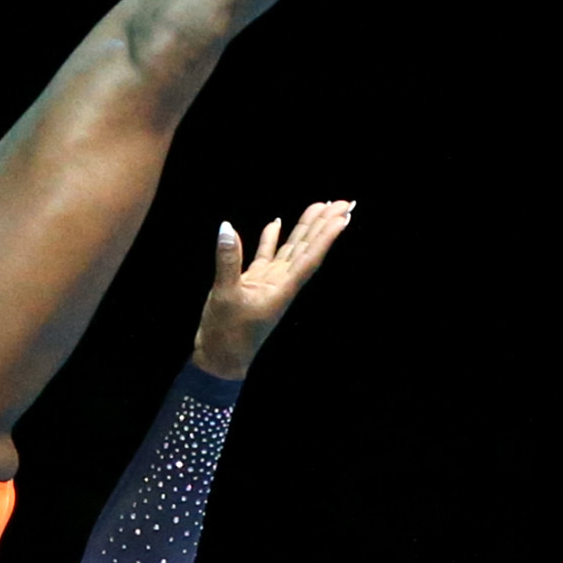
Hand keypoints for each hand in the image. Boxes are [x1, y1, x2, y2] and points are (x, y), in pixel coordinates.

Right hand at [191, 201, 353, 378]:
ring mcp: (268, 283)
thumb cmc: (226, 334)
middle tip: (343, 203)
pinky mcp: (253, 284)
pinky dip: (271, 239)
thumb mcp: (225, 296)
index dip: (326, 237)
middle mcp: (281, 283)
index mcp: (282, 289)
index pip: (309, 258)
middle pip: (307, 249)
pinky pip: (266, 256)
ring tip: (320, 206)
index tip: (343, 217)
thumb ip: (228, 261)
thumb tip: (227, 228)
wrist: (219, 359)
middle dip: (324, 226)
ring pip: (291, 250)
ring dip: (305, 229)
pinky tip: (277, 223)